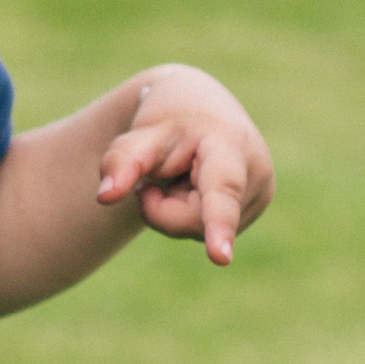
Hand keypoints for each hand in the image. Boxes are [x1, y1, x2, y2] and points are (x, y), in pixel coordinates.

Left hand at [95, 64, 274, 266]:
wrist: (199, 104)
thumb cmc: (170, 118)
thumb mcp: (141, 132)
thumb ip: (121, 161)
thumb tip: (104, 198)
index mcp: (230, 145)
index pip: (222, 190)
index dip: (219, 225)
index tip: (220, 258)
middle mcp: (256, 172)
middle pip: (193, 222)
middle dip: (162, 207)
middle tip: (154, 177)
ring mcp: (260, 195)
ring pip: (199, 231)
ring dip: (177, 210)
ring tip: (184, 174)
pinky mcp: (253, 209)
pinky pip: (207, 231)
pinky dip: (191, 215)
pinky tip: (196, 186)